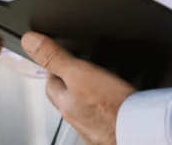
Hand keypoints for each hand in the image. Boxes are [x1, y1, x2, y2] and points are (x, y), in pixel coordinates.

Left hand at [22, 31, 136, 144]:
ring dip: (91, 93)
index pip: (51, 82)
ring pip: (86, 105)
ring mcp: (95, 127)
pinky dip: (110, 105)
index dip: (54, 66)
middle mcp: (77, 118)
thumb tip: (30, 41)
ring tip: (103, 80)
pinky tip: (121, 99)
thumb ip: (55, 57)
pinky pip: (106, 114)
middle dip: (71, 80)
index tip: (59, 55)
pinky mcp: (113, 131)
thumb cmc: (114, 109)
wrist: (142, 130)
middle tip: (79, 65)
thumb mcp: (80, 73)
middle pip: (67, 95)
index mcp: (66, 104)